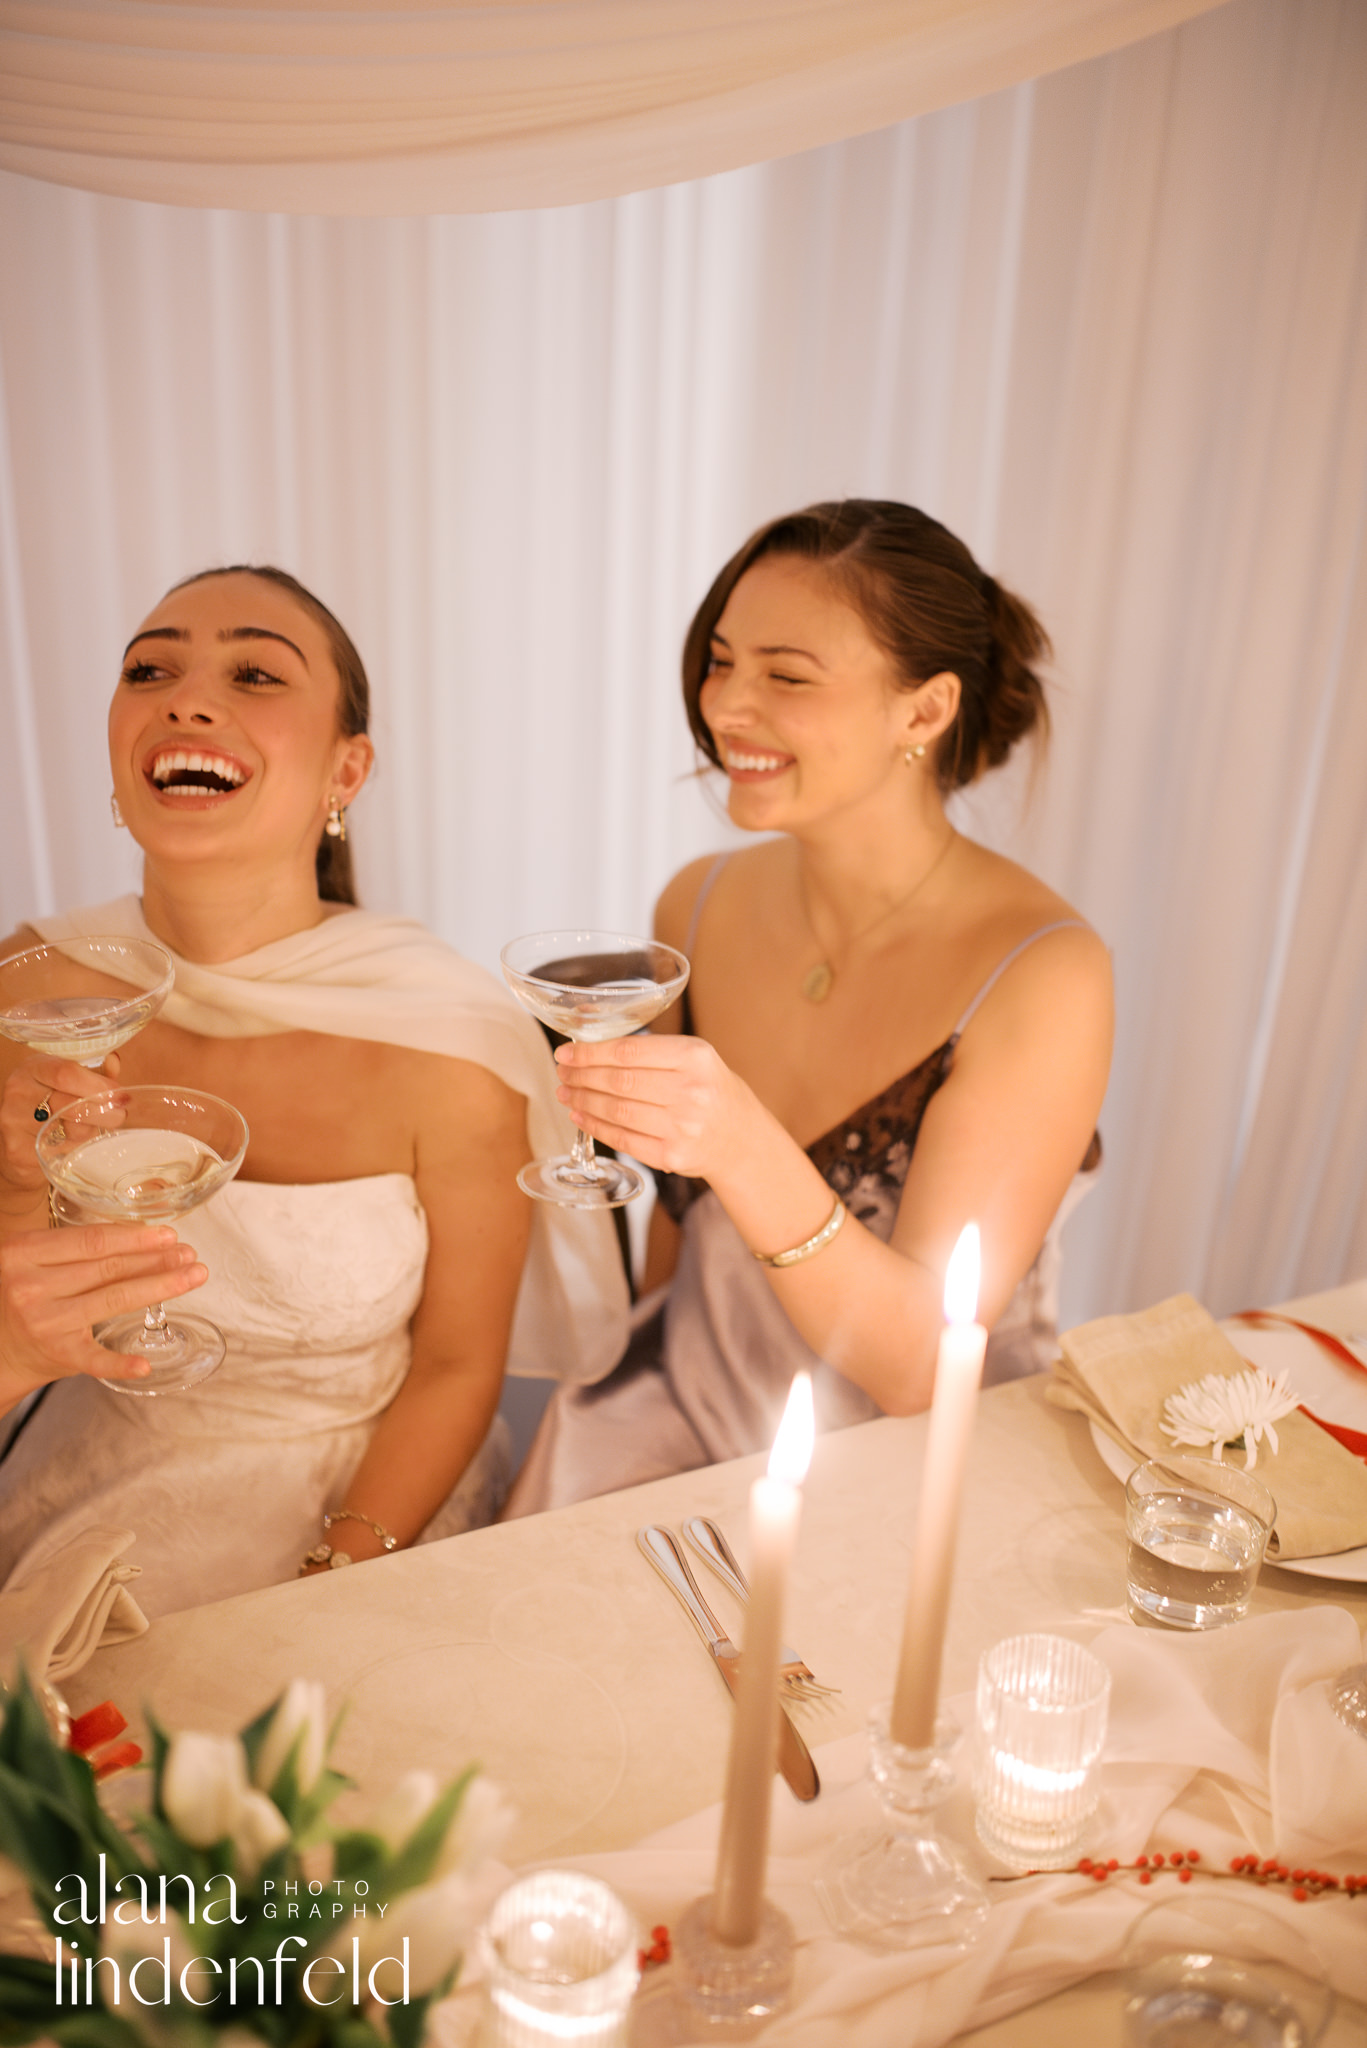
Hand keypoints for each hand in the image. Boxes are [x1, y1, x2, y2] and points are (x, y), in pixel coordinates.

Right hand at [0, 1052, 122, 1196]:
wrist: (17, 1133)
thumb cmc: (48, 1100)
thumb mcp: (65, 1078)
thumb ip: (92, 1070)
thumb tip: (113, 1062)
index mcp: (33, 1068)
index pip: (67, 1075)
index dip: (100, 1085)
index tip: (120, 1094)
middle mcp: (20, 1093)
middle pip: (74, 1106)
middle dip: (106, 1112)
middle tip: (119, 1114)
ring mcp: (16, 1123)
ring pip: (73, 1130)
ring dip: (93, 1129)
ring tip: (91, 1125)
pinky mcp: (19, 1151)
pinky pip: (64, 1150)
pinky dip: (77, 1146)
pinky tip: (73, 1140)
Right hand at [0, 1222, 207, 1400]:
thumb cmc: (19, 1296)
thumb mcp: (31, 1260)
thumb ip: (70, 1248)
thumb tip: (138, 1235)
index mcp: (24, 1253)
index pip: (92, 1240)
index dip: (136, 1237)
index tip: (167, 1234)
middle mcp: (32, 1286)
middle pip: (109, 1268)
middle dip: (157, 1259)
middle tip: (188, 1254)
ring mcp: (45, 1322)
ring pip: (114, 1299)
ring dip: (160, 1286)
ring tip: (191, 1276)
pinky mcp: (56, 1354)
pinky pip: (94, 1359)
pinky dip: (120, 1363)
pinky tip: (144, 1364)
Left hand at [553, 1035, 754, 1181]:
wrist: (741, 1138)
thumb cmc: (712, 1092)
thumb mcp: (695, 1058)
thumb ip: (651, 1052)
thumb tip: (592, 1049)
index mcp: (694, 1057)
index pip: (628, 1052)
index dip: (590, 1053)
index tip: (567, 1053)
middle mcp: (691, 1091)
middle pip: (619, 1081)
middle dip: (581, 1076)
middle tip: (563, 1073)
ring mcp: (681, 1127)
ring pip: (616, 1110)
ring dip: (582, 1101)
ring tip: (566, 1093)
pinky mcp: (671, 1156)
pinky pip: (622, 1138)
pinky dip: (595, 1127)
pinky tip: (580, 1116)